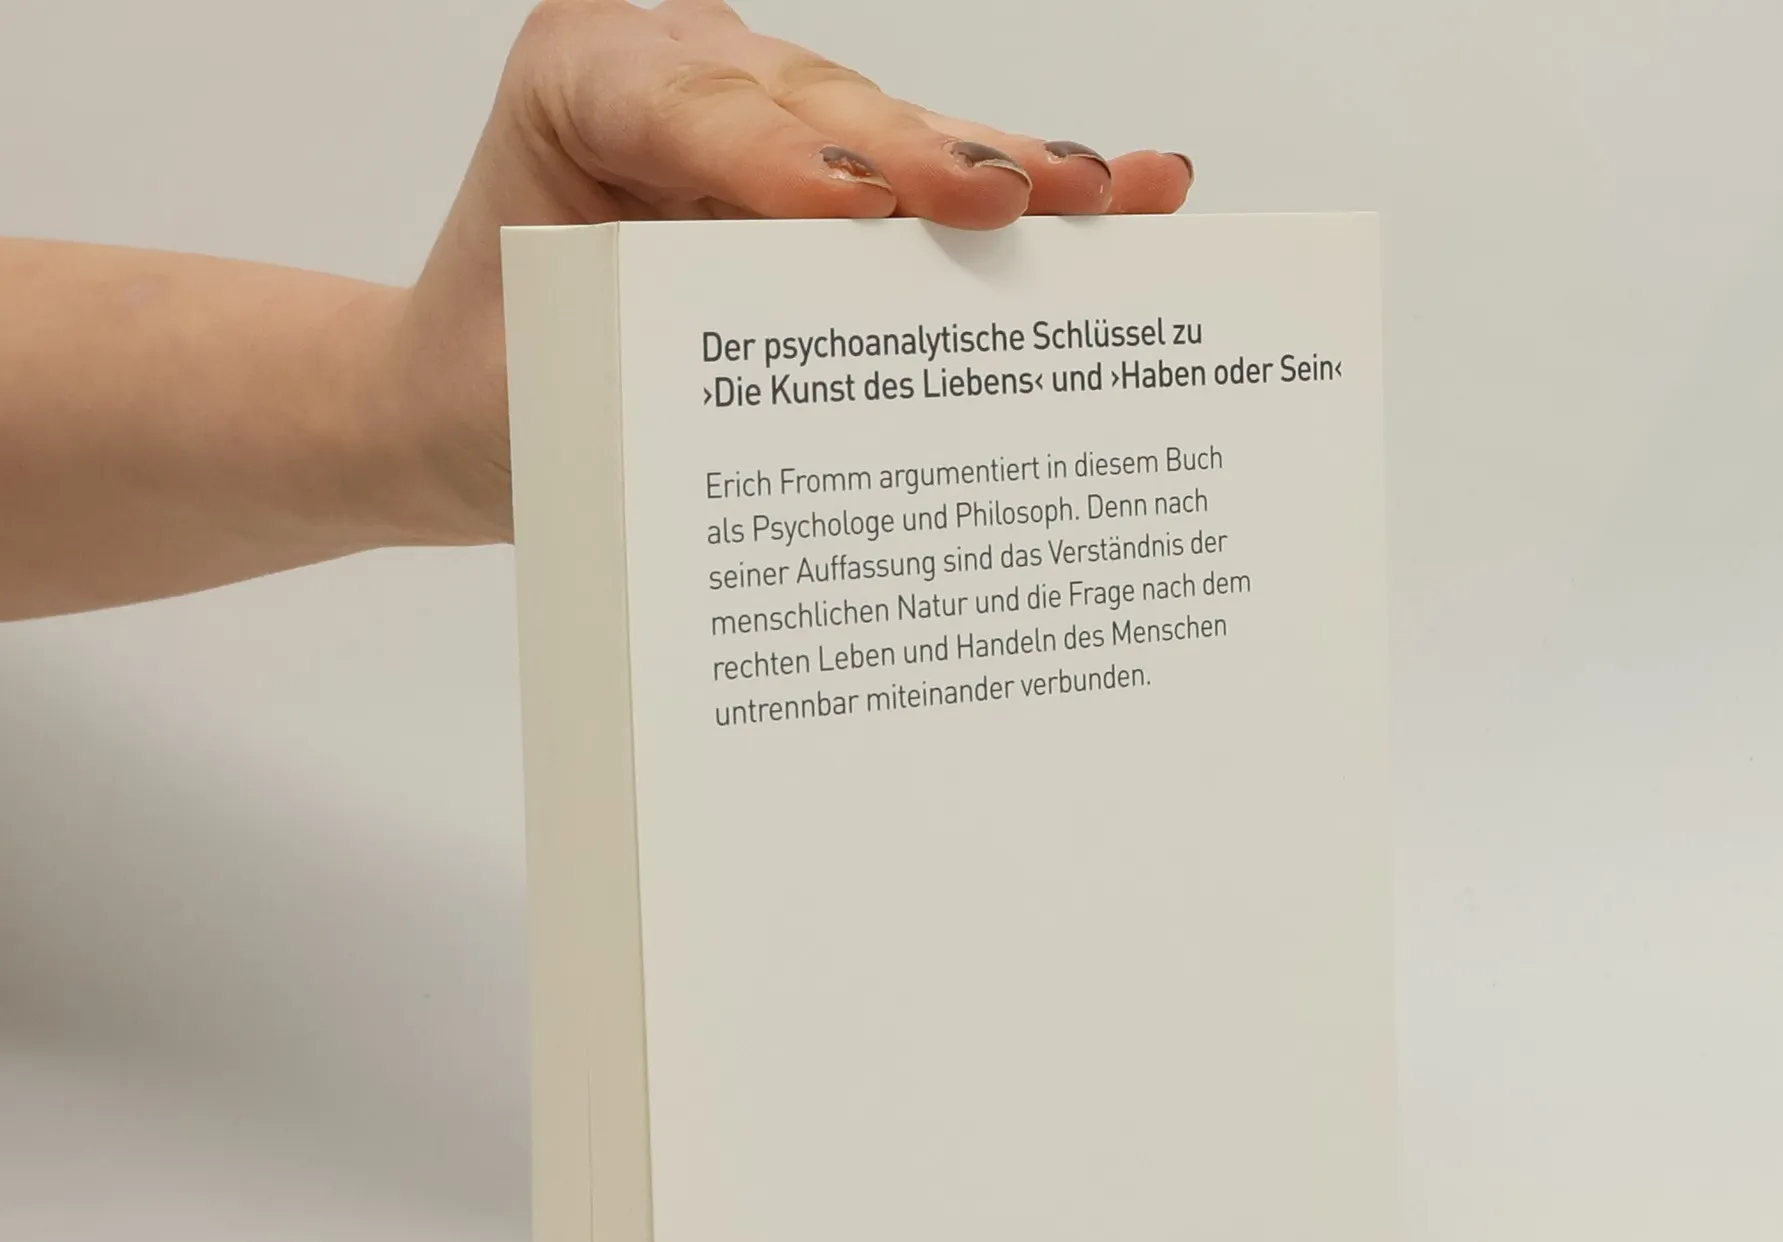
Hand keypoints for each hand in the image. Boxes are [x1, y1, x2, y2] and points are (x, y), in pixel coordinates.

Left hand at [397, 0, 1193, 541]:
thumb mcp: (545, 392)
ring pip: (895, 137)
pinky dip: (1015, 191)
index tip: (844, 207)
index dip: (771, 154)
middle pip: (819, 107)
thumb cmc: (504, 391)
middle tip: (1003, 205)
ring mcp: (769, 119)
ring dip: (998, 172)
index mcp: (582, 87)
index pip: (682, 107)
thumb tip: (795, 440)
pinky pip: (924, 183)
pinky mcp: (829, 179)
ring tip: (1099, 200)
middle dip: (914, 160)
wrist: (477, 403)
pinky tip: (1120, 191)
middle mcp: (680, 77)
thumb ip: (648, 374)